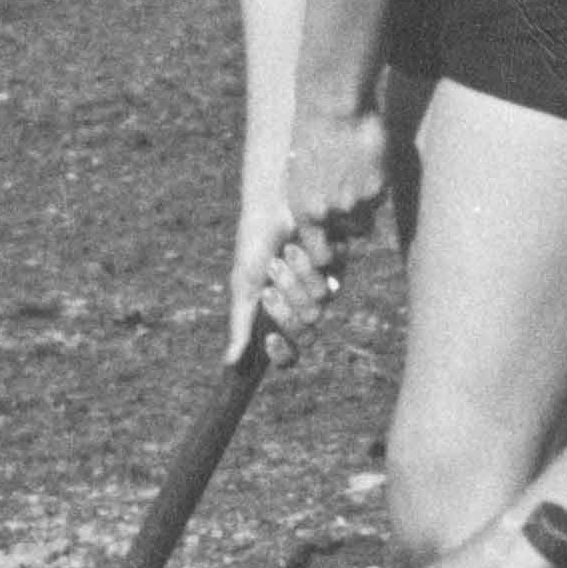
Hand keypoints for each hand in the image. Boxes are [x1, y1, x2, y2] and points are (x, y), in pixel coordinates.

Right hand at [227, 203, 345, 360]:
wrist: (276, 204)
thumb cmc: (255, 242)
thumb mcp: (244, 285)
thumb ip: (240, 324)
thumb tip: (228, 363)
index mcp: (275, 316)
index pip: (287, 353)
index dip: (281, 353)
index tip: (269, 340)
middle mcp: (300, 307)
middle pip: (303, 332)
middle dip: (285, 309)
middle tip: (270, 286)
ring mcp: (320, 290)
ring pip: (317, 309)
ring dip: (296, 281)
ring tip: (285, 254)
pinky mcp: (337, 270)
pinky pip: (331, 285)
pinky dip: (312, 267)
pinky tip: (304, 246)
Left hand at [283, 104, 393, 242]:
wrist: (331, 106)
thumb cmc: (311, 139)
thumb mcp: (299, 179)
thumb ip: (314, 208)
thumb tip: (327, 234)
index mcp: (305, 213)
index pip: (323, 257)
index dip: (333, 253)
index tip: (337, 242)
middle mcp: (330, 213)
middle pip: (353, 234)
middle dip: (354, 222)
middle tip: (351, 197)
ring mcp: (356, 201)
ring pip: (369, 215)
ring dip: (365, 201)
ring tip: (354, 172)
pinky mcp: (378, 185)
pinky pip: (381, 195)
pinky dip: (377, 182)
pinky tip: (365, 159)